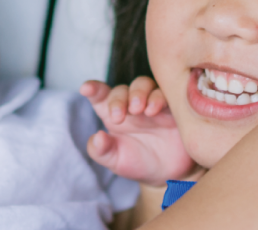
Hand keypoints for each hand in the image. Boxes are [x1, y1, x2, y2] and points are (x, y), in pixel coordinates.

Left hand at [80, 76, 197, 186]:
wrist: (167, 174)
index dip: (93, 89)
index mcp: (113, 113)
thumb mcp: (115, 161)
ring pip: (143, 84)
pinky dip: (159, 97)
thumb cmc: (137, 163)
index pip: (100, 96)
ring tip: (139, 110)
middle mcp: (131, 104)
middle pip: (122, 90)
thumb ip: (101, 151)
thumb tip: (97, 137)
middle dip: (118, 100)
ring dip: (139, 93)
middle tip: (118, 118)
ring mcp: (151, 103)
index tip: (86, 89)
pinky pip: (166, 93)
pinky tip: (154, 110)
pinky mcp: (171, 106)